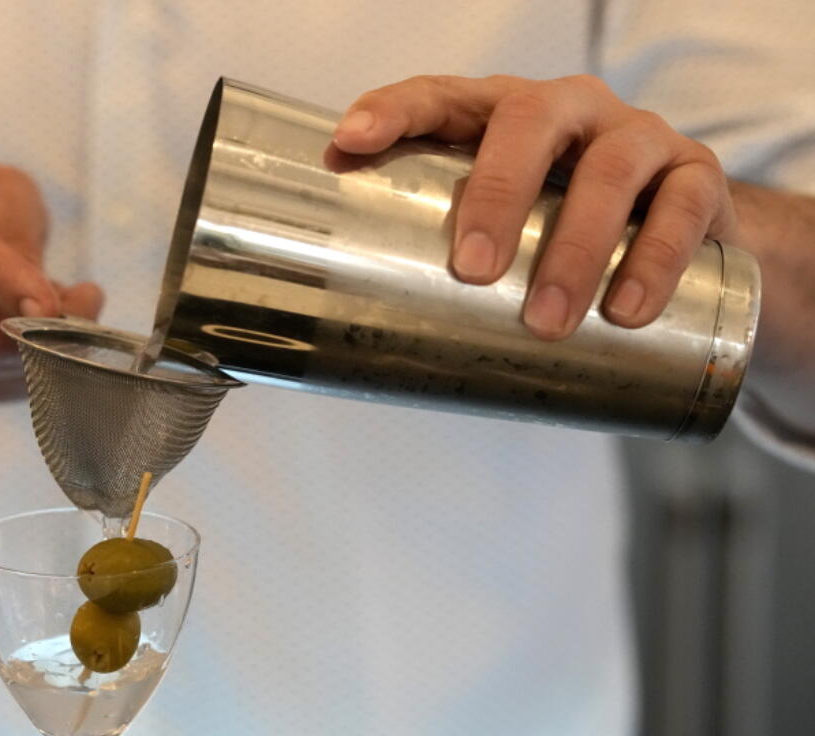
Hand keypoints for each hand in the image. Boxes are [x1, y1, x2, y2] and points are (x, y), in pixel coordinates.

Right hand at [0, 156, 102, 404]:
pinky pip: (1, 389)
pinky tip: (32, 333)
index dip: (9, 285)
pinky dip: (34, 364)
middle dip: (47, 326)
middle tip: (88, 299)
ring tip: (53, 306)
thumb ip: (18, 226)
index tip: (51, 305)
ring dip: (45, 344)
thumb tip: (43, 301)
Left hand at [333, 74, 737, 339]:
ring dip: (575, 249)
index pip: (443, 96)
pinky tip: (626, 311)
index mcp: (504, 115)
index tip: (350, 142)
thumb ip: (447, 253)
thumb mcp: (505, 229)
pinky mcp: (696, 176)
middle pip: (527, 122)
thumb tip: (364, 328)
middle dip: (495, 193)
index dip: (396, 110)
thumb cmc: (562, 229)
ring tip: (548, 321)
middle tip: (471, 269)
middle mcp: (569, 110)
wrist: (681, 238)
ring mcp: (636, 137)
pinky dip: (652, 261)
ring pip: (608, 171)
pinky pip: (681, 208)